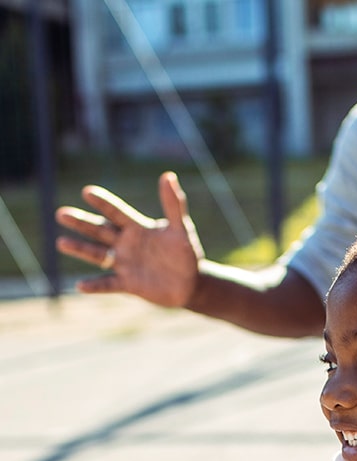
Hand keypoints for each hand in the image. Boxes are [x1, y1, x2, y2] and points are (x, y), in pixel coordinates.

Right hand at [55, 171, 202, 307]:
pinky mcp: (128, 283)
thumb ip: (174, 205)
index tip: (88, 191)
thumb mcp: (181, 230)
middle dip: (82, 223)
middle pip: (100, 231)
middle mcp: (126, 244)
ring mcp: (125, 264)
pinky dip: (95, 285)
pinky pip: (108, 284)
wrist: (191, 283)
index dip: (104, 203)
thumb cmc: (185, 254)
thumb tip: (168, 175)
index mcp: (137, 228)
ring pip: (98, 255)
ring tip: (61, 242)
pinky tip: (80, 285)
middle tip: (62, 213)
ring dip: (80, 249)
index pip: (117, 213)